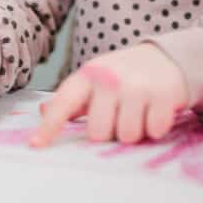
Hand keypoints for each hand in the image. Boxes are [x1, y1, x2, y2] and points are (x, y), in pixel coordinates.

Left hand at [31, 43, 188, 147]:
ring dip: (134, 131)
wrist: (165, 57)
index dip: (49, 126)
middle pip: (98, 132)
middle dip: (110, 131)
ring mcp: (137, 86)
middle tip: (119, 116)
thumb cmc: (123, 76)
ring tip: (138, 113)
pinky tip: (155, 112)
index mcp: (88, 76)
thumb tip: (44, 111)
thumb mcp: (96, 81)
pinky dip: (156, 127)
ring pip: (127, 135)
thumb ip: (72, 100)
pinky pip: (153, 131)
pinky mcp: (163, 94)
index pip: (63, 103)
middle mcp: (110, 78)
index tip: (36, 145)